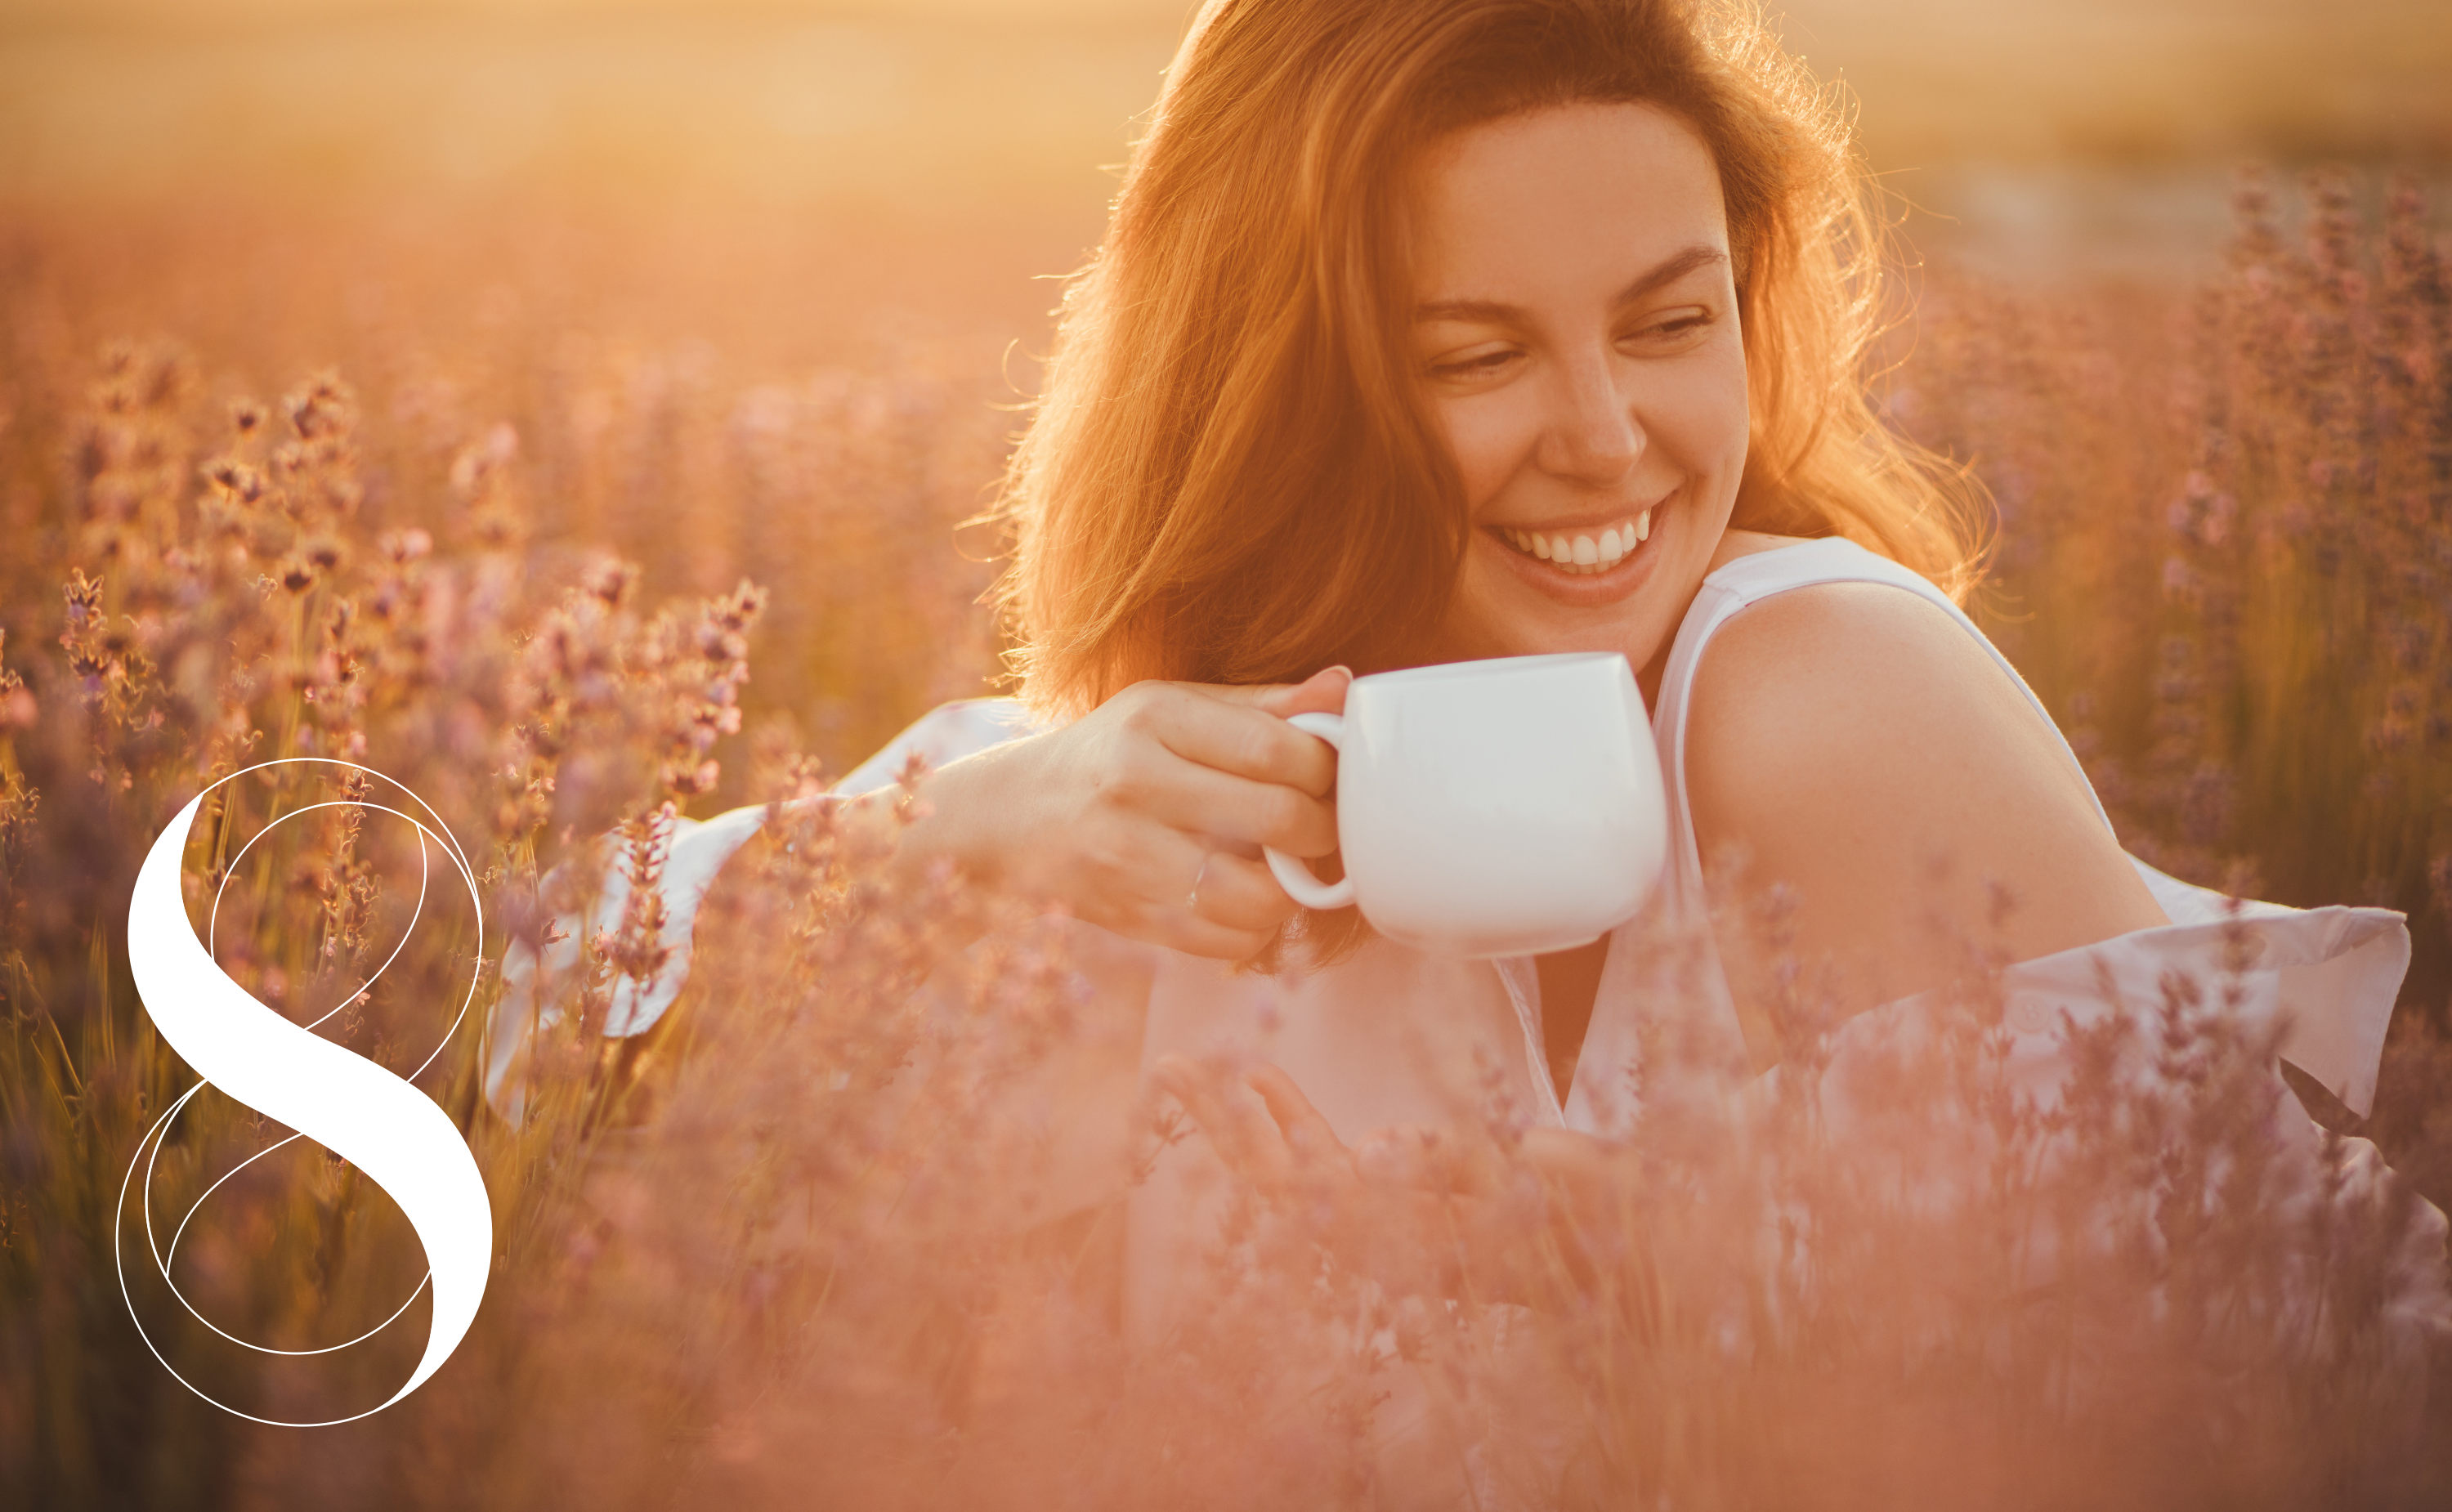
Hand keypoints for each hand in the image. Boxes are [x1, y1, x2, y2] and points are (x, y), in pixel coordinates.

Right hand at [913, 667, 1350, 958]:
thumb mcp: (1171, 708)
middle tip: (1321, 829)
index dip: (1326, 772)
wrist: (1009, 819)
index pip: (1277, 748)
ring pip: (1258, 895)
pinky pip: (1227, 941)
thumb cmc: (1110, 754)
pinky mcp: (1126, 917)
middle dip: (1322, 831)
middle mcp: (1134, 783)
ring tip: (1283, 868)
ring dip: (1290, 890)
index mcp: (1153, 716)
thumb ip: (1260, 705)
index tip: (1329, 780)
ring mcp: (1126, 857)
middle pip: (1279, 818)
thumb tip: (1345, 689)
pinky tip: (1241, 900)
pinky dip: (1253, 929)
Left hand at [1150, 1052, 1634, 1304]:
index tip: (1223, 1077)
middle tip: (1166, 1069)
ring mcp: (1390, 1225)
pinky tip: (1265, 1089)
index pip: (1310, 1187)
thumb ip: (1459, 1167)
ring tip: (1194, 1072)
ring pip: (1295, 1172)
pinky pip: (1329, 1168)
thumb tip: (1377, 1147)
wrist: (1639, 1255)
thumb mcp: (1535, 1184)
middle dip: (1222, 1124)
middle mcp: (1385, 1238)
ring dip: (1244, 1123)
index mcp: (1408, 1236)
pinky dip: (1291, 1125)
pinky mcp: (1406, 1210)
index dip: (1260, 1133)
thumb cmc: (1595, 1218)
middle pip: (1280, 1180)